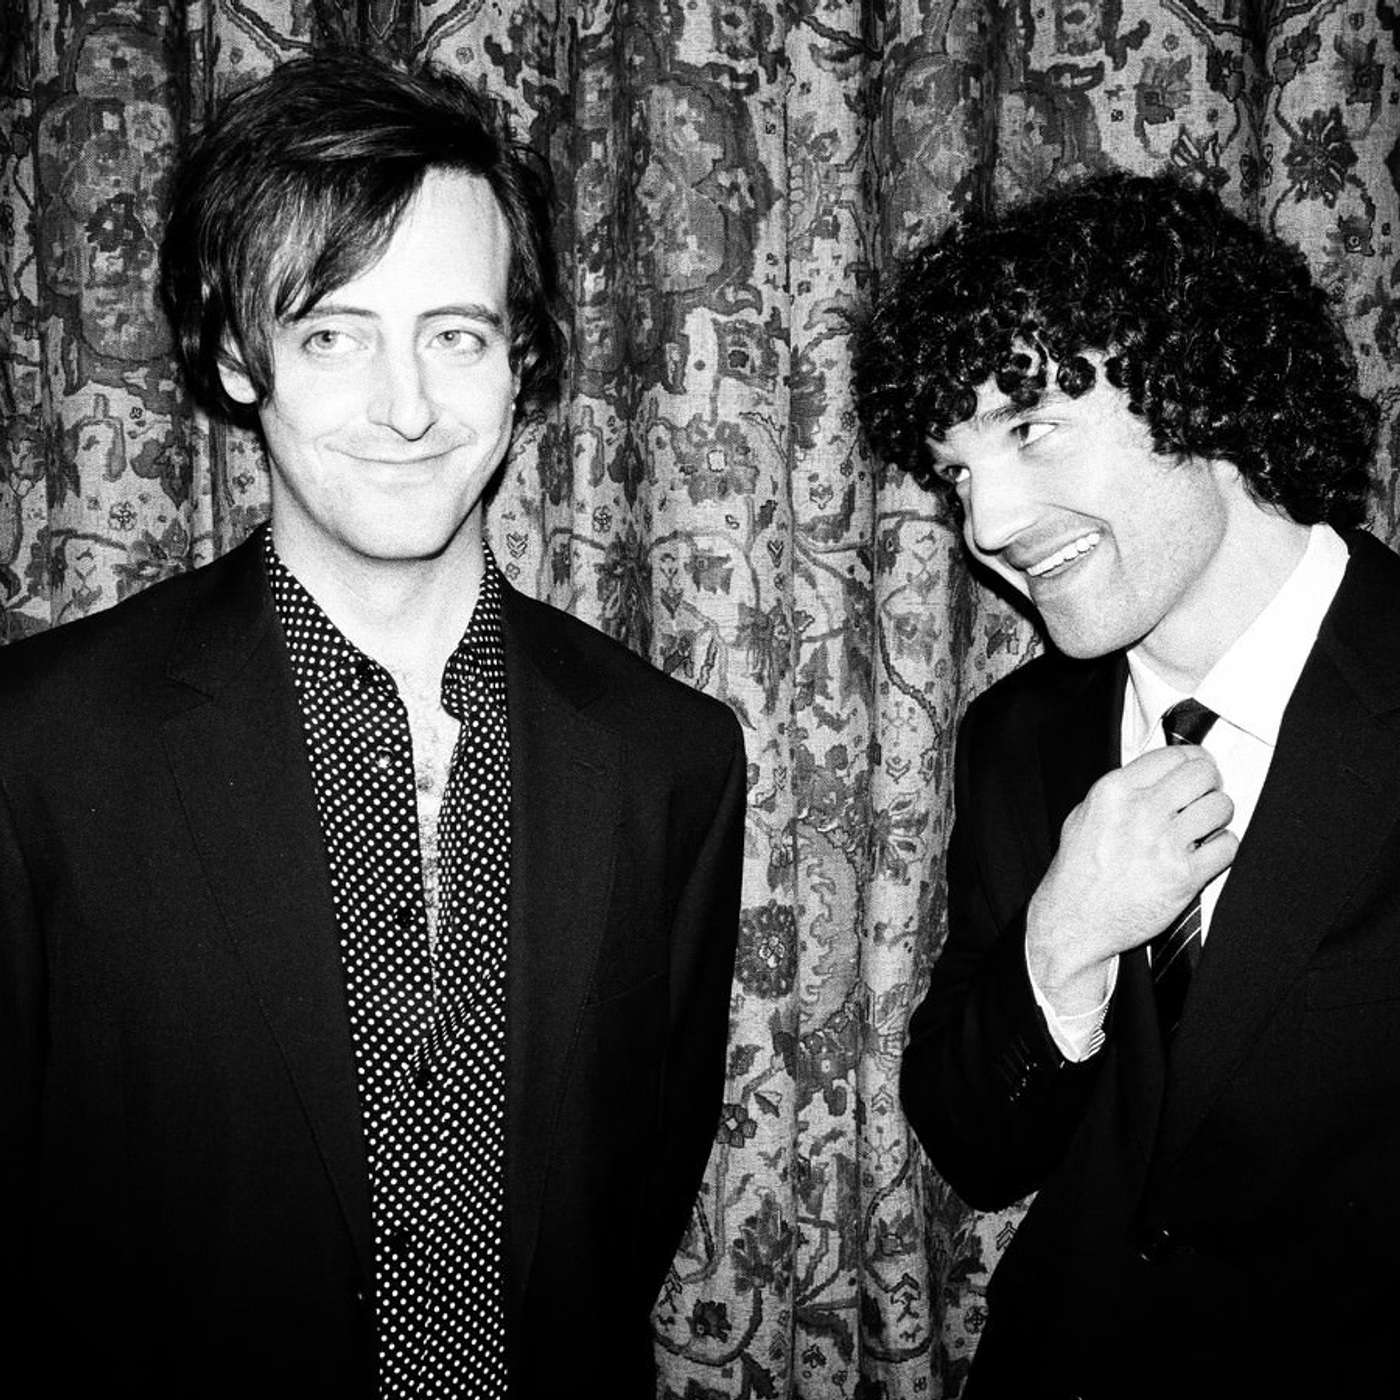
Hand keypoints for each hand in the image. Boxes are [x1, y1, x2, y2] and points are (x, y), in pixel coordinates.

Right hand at [1027, 745, 1237, 1015]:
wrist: (1074, 921)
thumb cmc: (1077, 871)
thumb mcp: (1084, 816)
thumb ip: (1120, 792)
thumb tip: (1157, 776)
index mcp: (1115, 791)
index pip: (1175, 755)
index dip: (1194, 761)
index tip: (1197, 771)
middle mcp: (1141, 811)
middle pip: (1204, 774)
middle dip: (1210, 784)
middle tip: (1204, 798)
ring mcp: (1164, 844)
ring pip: (1220, 807)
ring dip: (1217, 817)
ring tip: (1203, 828)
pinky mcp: (1184, 876)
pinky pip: (1227, 846)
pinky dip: (1222, 848)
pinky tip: (1204, 854)